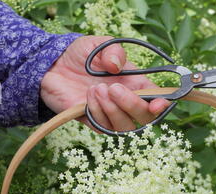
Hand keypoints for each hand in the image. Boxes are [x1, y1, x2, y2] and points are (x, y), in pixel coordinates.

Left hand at [40, 35, 169, 131]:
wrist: (54, 67)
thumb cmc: (80, 55)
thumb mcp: (99, 44)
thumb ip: (113, 51)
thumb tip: (117, 66)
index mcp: (136, 85)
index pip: (156, 100)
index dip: (161, 104)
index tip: (158, 103)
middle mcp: (126, 103)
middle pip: (143, 118)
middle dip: (132, 105)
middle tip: (113, 88)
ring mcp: (111, 115)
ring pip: (124, 127)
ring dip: (112, 109)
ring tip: (96, 89)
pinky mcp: (95, 123)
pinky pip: (104, 127)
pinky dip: (98, 112)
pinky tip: (88, 96)